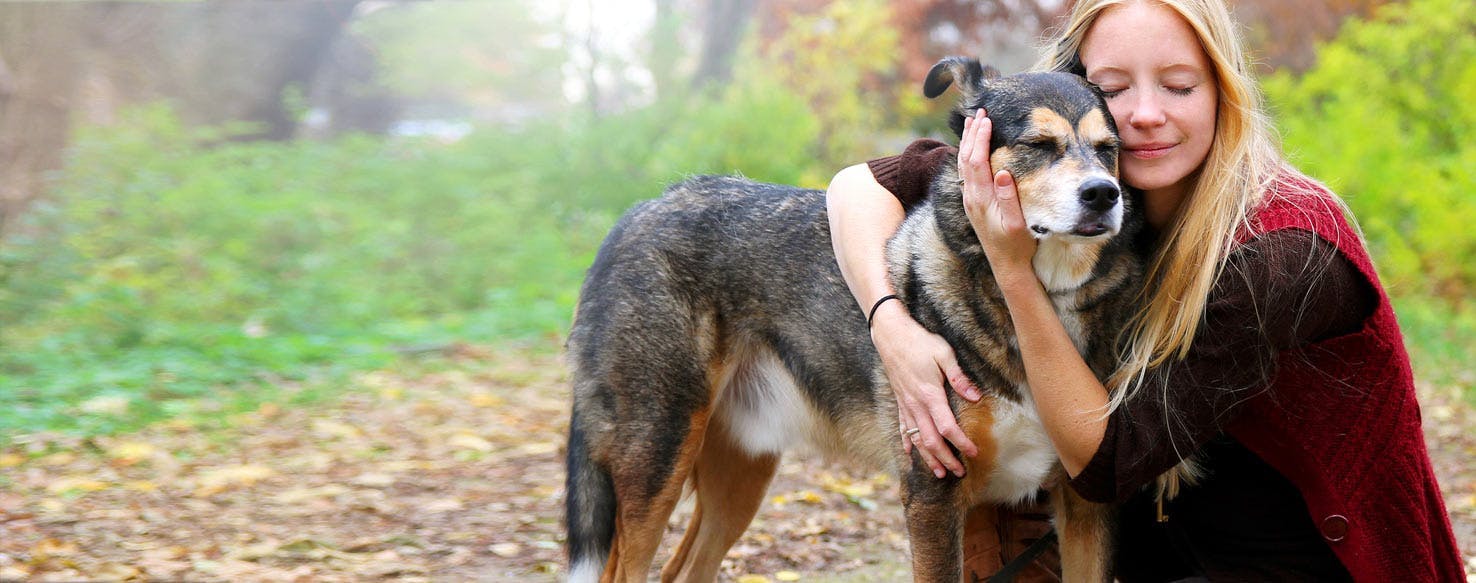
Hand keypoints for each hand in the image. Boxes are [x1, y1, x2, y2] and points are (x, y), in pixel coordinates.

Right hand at [869, 301, 980, 477]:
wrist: (890, 335)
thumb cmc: (919, 342)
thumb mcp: (944, 354)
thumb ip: (959, 378)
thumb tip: (976, 397)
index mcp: (929, 394)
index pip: (947, 427)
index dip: (961, 442)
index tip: (974, 452)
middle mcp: (916, 405)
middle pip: (931, 440)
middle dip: (945, 459)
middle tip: (959, 472)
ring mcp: (905, 405)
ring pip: (916, 439)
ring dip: (928, 458)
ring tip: (938, 473)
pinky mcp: (899, 401)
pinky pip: (902, 428)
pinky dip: (907, 443)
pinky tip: (911, 454)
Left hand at [958, 111, 1036, 275]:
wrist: (1006, 265)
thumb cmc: (1017, 245)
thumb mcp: (1017, 224)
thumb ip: (1009, 198)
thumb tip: (1002, 172)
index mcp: (981, 199)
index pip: (976, 162)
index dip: (980, 139)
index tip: (986, 119)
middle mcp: (971, 198)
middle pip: (966, 158)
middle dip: (972, 134)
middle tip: (978, 111)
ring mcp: (970, 200)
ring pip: (963, 165)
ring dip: (967, 142)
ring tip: (971, 122)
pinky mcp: (973, 203)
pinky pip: (966, 173)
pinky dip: (967, 155)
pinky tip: (971, 148)